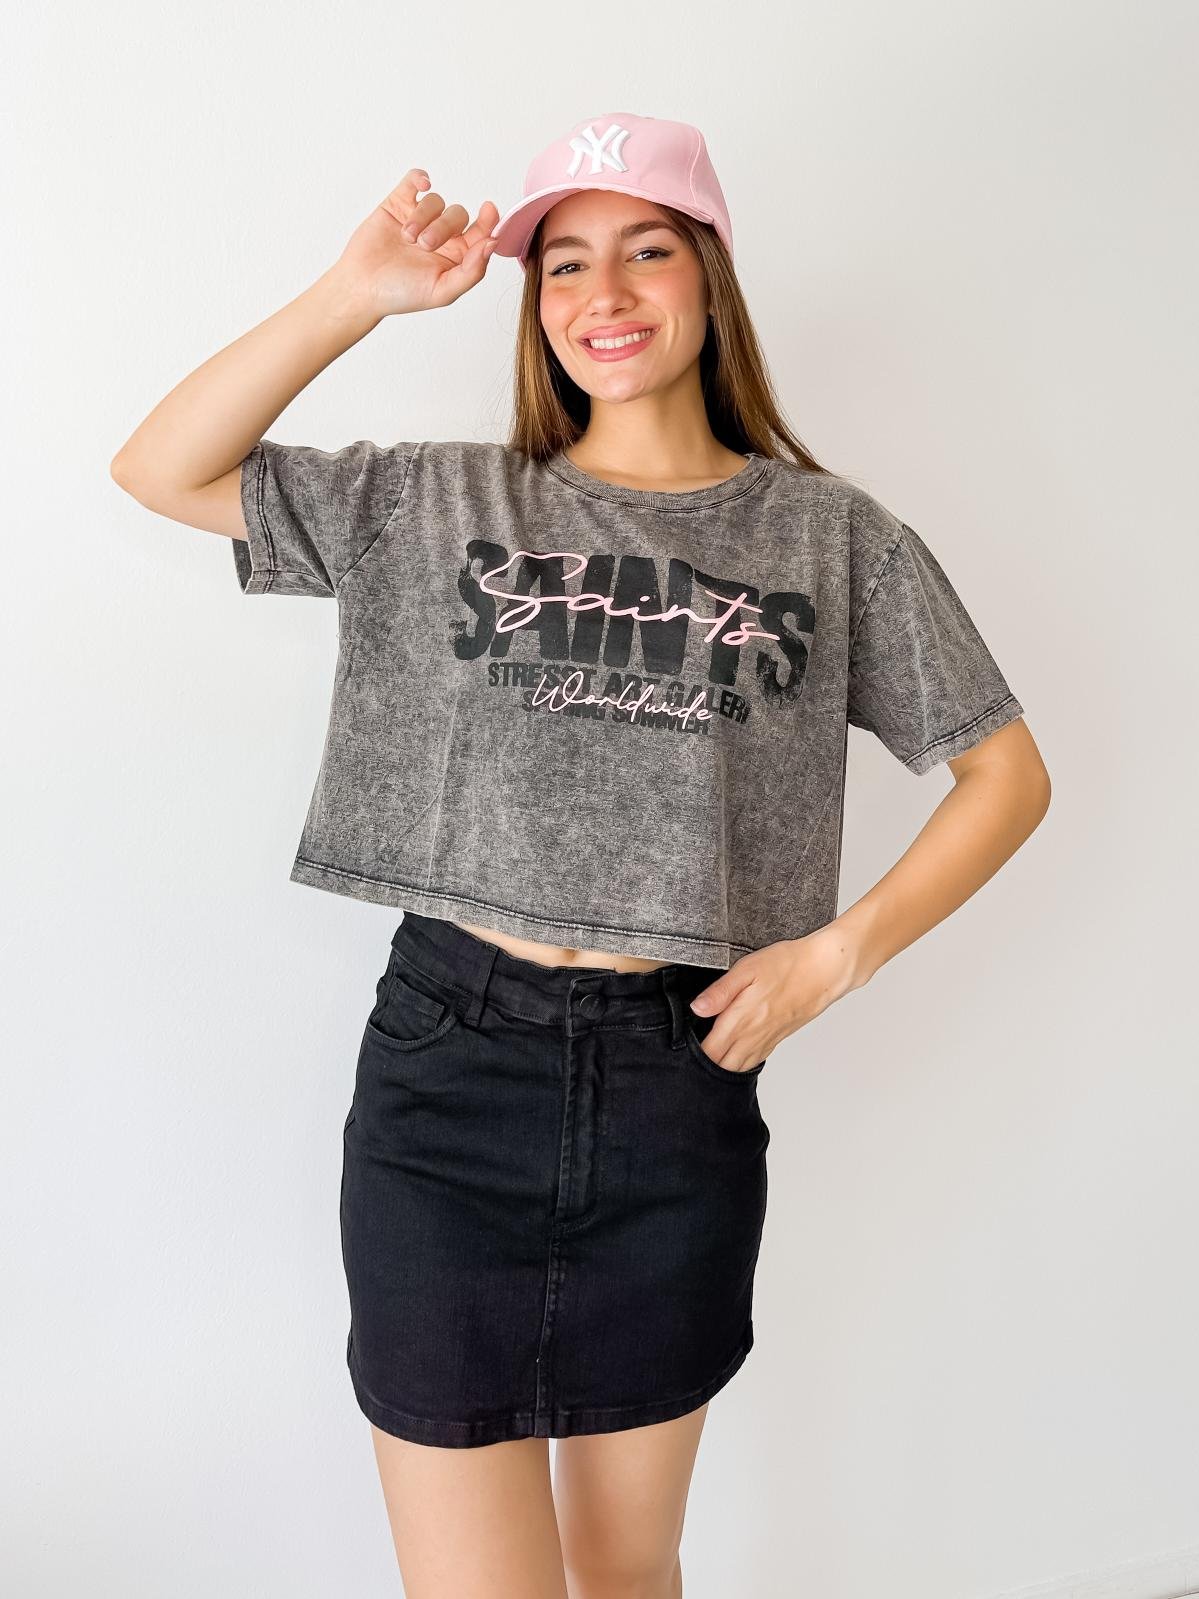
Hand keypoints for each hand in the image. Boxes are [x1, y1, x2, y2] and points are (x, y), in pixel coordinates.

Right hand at [328, 168, 500, 319]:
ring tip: (407, 238)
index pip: (481, 232)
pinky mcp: (399, 203)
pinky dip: (420, 177)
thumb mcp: (442, 292)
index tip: (489, 210)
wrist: (361, 287)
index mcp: (457, 256)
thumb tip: (492, 244)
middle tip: (424, 245)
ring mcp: (420, 217)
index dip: (489, 220)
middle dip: (443, 227)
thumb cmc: (401, 294)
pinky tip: (422, 183)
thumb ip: (471, 272)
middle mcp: (442, 235)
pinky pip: (415, 180)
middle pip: (458, 214)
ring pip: (436, 200)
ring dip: (423, 217)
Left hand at [687, 924, 861, 1072]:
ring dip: (720, 1068)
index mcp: (741, 1019)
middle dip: (702, 1068)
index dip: (690, 1056)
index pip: (709, 1052)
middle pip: (721, 1066)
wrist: (825, 970)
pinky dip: (739, 1064)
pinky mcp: (777, 1038)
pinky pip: (754, 1060)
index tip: (678, 1050)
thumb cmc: (787, 964)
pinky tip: (730, 1057)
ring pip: (738, 1067)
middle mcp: (753, 1036)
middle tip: (685, 1060)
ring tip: (704, 1063)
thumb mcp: (747, 968)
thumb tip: (696, 1009)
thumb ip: (720, 992)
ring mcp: (767, 1040)